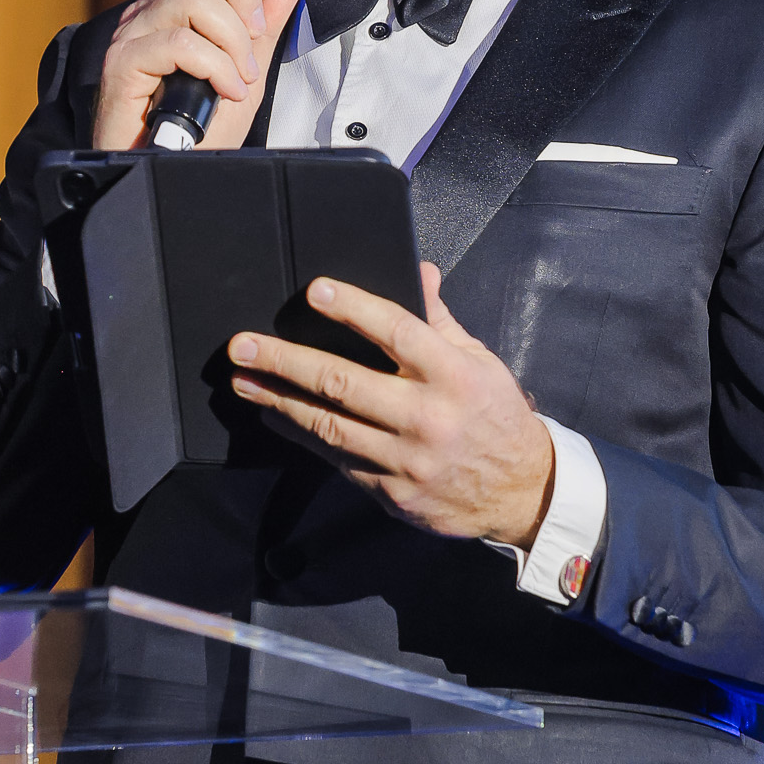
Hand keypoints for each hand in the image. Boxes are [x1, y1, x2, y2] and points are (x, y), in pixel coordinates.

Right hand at [92, 0, 303, 149]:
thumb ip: (264, 24)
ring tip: (241, 75)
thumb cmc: (198, 130)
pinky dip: (216, 66)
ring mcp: (132, 35)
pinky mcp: (123, 64)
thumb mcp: (245, 69)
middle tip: (255, 36)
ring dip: (234, 39)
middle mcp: (148, 12)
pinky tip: (227, 90)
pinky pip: (179, 43)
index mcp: (173, 5)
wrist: (169, 173)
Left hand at [228, 265, 555, 546]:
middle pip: (342, 382)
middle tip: (243, 345)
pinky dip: (301, 436)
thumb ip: (440, 320)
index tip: (314, 291)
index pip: (395, 330)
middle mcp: (426, 417)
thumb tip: (420, 272)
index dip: (352, 307)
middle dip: (284, 361)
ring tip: (244, 380)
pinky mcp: (392, 491)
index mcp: (452, 375)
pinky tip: (276, 415)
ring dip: (279, 400)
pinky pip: (337, 459)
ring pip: (328, 426)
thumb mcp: (478, 360)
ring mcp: (406, 459)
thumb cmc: (495, 415)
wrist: (520, 492)